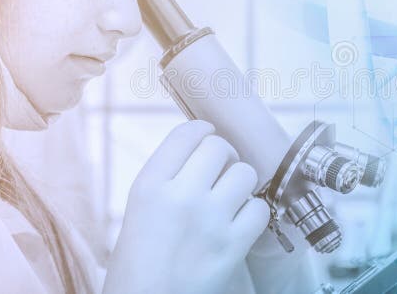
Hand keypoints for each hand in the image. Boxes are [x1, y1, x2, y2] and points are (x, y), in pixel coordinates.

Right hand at [103, 120, 269, 293]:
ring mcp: (210, 219)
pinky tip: (240, 222)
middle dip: (224, 156)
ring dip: (241, 183)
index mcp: (149, 185)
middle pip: (219, 147)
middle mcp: (180, 195)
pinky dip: (253, 212)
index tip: (208, 137)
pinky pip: (260, 207)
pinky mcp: (233, 245)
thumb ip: (166, 179)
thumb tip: (200, 155)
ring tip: (231, 198)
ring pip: (245, 173)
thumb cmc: (136, 265)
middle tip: (221, 171)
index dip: (203, 131)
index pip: (186, 134)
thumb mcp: (138, 209)